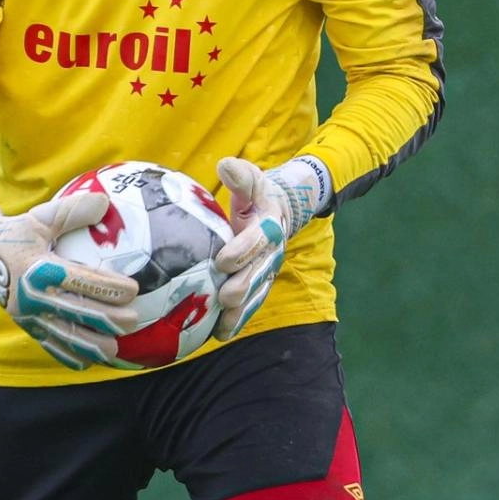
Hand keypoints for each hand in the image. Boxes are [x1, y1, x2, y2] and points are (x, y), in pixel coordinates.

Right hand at [0, 186, 137, 370]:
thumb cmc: (16, 233)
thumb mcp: (40, 217)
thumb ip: (72, 210)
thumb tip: (104, 202)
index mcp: (39, 269)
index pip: (82, 281)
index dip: (110, 288)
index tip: (133, 290)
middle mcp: (34, 296)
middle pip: (79, 312)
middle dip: (109, 319)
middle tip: (133, 320)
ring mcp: (29, 315)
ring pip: (65, 336)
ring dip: (93, 345)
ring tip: (115, 349)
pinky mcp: (26, 326)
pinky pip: (49, 346)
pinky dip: (69, 356)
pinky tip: (88, 362)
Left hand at [211, 155, 330, 340]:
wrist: (280, 211)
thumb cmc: (257, 195)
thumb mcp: (252, 180)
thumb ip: (241, 175)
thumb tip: (225, 165)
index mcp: (269, 224)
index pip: (257, 239)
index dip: (241, 250)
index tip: (222, 261)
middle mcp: (272, 251)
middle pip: (258, 272)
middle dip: (242, 286)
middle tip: (223, 297)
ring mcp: (267, 270)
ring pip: (256, 293)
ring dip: (240, 311)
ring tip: (222, 323)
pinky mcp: (260, 284)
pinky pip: (251, 304)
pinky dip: (237, 321)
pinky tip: (218, 334)